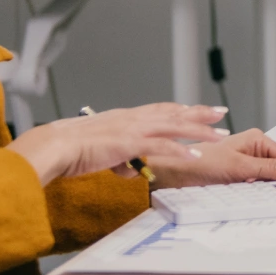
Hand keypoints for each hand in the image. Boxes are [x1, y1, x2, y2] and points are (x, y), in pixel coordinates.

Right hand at [7, 103, 228, 184]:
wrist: (54, 146)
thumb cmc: (69, 149)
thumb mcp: (98, 149)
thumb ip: (117, 155)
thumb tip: (127, 166)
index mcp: (124, 117)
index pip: (159, 109)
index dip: (179, 109)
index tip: (196, 108)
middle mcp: (132, 118)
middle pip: (173, 112)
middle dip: (199, 112)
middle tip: (221, 112)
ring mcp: (132, 129)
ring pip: (174, 126)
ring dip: (199, 130)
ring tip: (220, 134)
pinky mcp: (130, 143)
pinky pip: (162, 146)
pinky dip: (181, 149)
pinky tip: (196, 154)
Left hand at [148, 128, 275, 186]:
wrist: (174, 172)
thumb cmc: (200, 162)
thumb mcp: (240, 167)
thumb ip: (269, 168)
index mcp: (257, 139)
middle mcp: (253, 149)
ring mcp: (247, 163)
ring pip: (269, 178)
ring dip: (269, 188)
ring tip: (270, 196)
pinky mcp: (239, 176)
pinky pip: (257, 185)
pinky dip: (258, 192)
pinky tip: (256, 197)